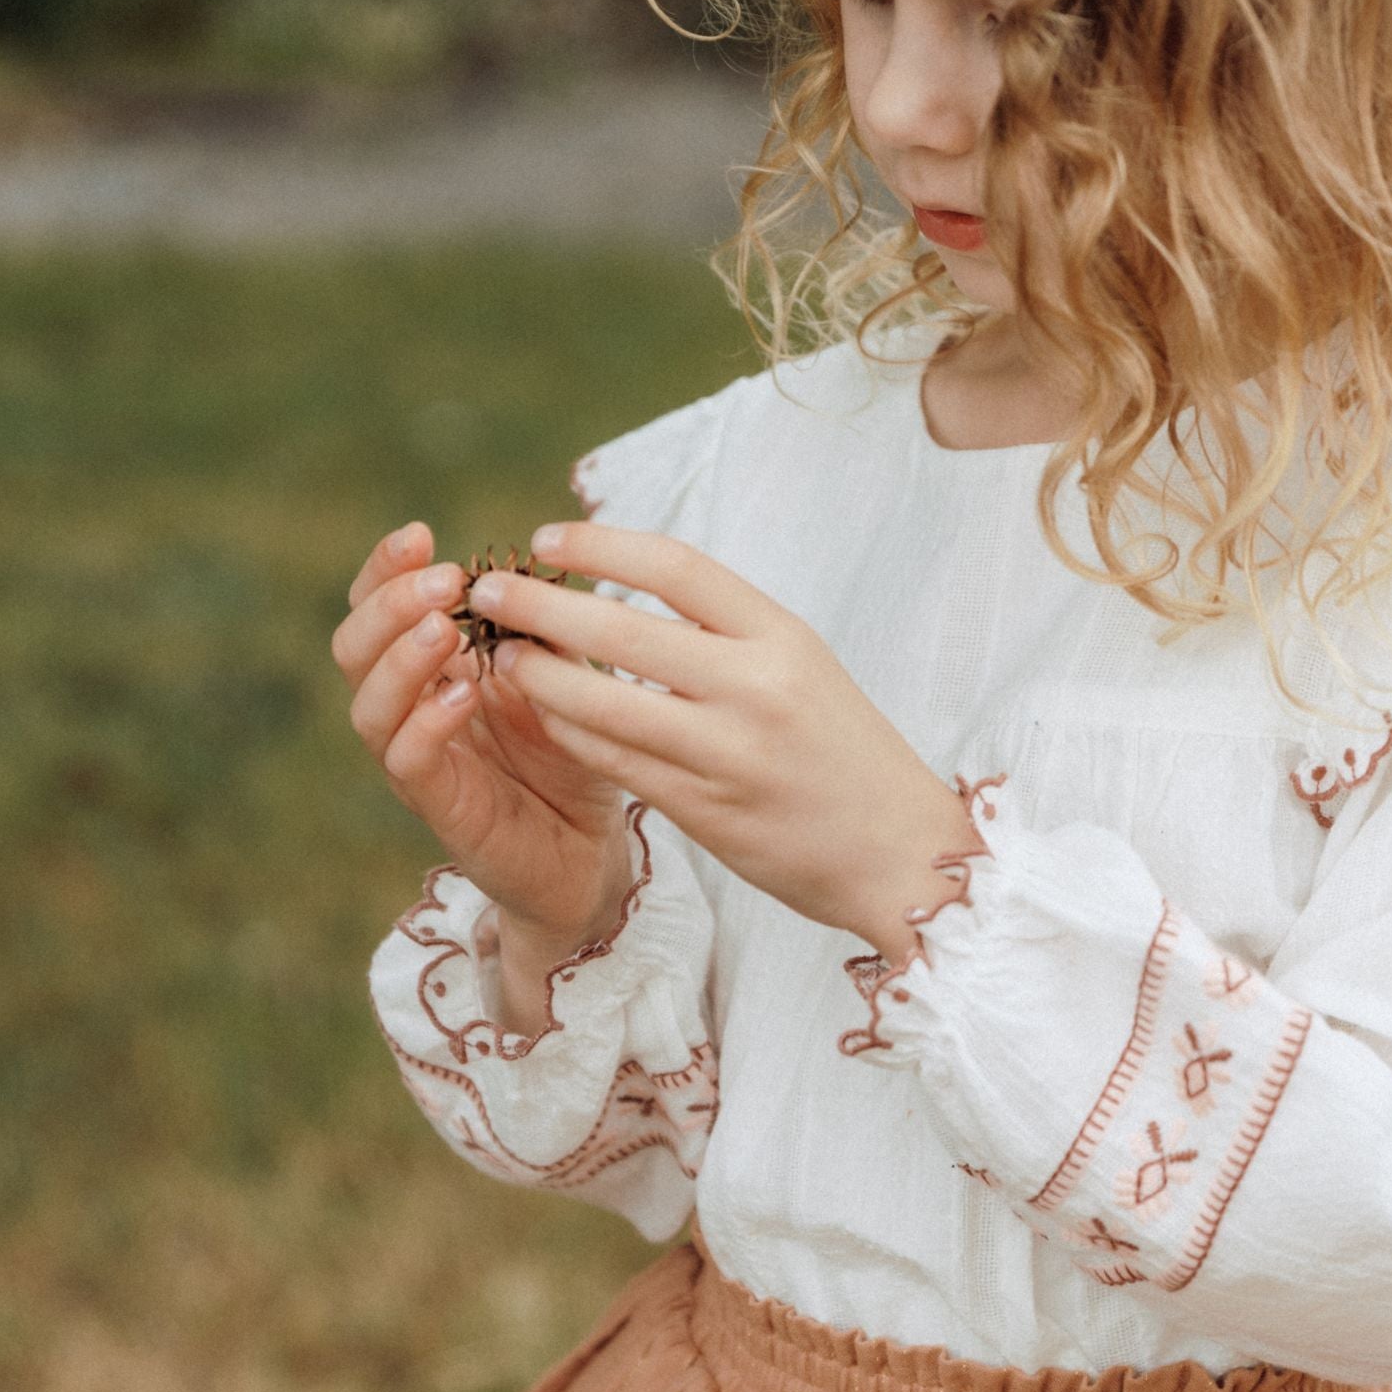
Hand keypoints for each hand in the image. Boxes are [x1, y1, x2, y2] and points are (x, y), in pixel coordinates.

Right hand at [332, 524, 638, 992]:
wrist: (593, 852)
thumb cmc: (573, 756)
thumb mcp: (567, 674)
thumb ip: (541, 627)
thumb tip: (523, 564)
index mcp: (431, 666)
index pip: (379, 607)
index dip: (386, 569)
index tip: (420, 533)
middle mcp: (408, 708)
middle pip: (353, 647)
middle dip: (387, 604)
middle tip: (439, 581)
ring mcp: (417, 759)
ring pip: (369, 705)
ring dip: (400, 659)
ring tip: (440, 628)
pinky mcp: (438, 806)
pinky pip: (408, 761)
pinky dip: (426, 723)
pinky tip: (461, 694)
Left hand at [465, 522, 983, 960]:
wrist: (903, 854)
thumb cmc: (845, 752)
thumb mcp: (803, 668)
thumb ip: (727, 633)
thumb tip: (630, 587)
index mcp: (783, 637)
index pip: (678, 567)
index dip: (602, 547)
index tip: (548, 538)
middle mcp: (757, 688)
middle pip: (624, 631)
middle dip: (542, 606)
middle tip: (488, 591)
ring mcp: (730, 754)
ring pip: (605, 704)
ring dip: (541, 676)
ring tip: (503, 657)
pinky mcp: (707, 813)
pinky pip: (616, 764)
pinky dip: (571, 734)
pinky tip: (543, 716)